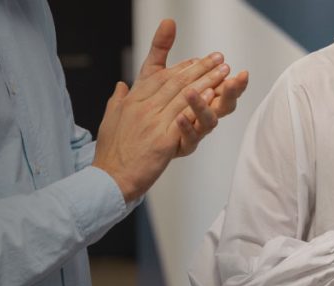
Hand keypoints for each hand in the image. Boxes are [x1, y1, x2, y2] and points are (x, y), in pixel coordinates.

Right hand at [93, 20, 241, 201]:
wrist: (109, 179)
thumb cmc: (111, 152)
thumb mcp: (110, 119)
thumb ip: (117, 100)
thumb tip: (121, 85)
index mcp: (132, 101)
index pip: (160, 76)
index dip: (181, 67)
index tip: (198, 60)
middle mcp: (142, 107)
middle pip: (176, 81)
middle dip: (200, 67)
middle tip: (218, 58)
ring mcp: (153, 122)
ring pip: (183, 95)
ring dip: (207, 80)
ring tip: (223, 70)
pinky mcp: (163, 140)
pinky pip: (184, 117)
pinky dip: (198, 104)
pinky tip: (212, 94)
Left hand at [136, 20, 250, 156]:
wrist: (127, 151)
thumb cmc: (144, 112)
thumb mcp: (151, 75)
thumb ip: (162, 49)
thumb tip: (169, 21)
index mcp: (199, 98)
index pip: (219, 85)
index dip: (222, 73)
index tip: (226, 61)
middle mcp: (199, 115)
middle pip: (223, 103)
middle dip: (231, 90)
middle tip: (235, 78)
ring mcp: (192, 132)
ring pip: (209, 121)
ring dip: (203, 105)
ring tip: (194, 91)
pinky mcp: (181, 147)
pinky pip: (190, 139)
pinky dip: (187, 127)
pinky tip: (180, 118)